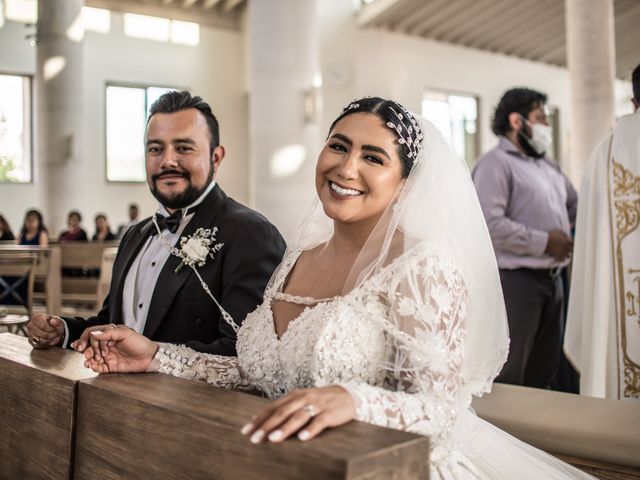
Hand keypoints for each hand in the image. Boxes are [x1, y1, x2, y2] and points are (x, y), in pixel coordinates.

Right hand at [26, 314, 63, 348]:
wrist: (52, 330)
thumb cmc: (54, 325)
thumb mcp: (59, 322)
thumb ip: (57, 321)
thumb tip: (52, 321)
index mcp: (37, 317)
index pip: (43, 326)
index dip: (51, 329)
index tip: (55, 329)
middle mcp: (30, 325)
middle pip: (43, 334)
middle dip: (52, 335)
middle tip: (56, 334)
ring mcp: (29, 333)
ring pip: (40, 341)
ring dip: (49, 340)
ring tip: (53, 337)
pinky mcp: (30, 341)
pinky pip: (38, 345)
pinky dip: (46, 344)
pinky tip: (49, 340)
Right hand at [80, 326, 158, 373]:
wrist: (150, 357)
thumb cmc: (140, 343)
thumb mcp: (125, 333)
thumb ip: (109, 333)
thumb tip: (93, 333)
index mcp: (109, 334)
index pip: (92, 334)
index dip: (84, 339)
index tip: (80, 345)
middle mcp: (107, 345)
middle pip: (89, 346)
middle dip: (86, 350)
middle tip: (87, 354)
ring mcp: (108, 355)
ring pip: (92, 357)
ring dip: (88, 359)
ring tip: (90, 361)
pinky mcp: (110, 366)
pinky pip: (98, 367)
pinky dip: (93, 367)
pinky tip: (93, 366)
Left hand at [240, 386, 355, 443]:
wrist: (347, 395)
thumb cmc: (320, 402)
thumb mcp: (301, 401)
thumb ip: (285, 409)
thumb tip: (263, 421)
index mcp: (294, 396)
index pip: (272, 407)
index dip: (259, 419)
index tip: (246, 431)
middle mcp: (303, 398)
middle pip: (282, 412)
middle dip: (267, 426)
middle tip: (255, 439)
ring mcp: (317, 405)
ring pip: (298, 416)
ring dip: (285, 428)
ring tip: (274, 439)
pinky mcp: (330, 413)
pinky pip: (319, 422)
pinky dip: (311, 429)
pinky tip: (303, 438)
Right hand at [545, 229, 572, 260]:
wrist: (544, 241)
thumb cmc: (551, 235)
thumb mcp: (559, 231)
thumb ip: (565, 234)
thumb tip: (568, 237)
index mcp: (568, 242)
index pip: (573, 244)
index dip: (572, 244)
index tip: (571, 244)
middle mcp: (566, 248)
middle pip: (572, 250)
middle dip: (570, 250)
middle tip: (569, 249)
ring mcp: (562, 253)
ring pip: (568, 256)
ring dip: (567, 255)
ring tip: (566, 254)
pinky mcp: (557, 256)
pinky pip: (562, 260)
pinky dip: (562, 259)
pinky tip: (562, 259)